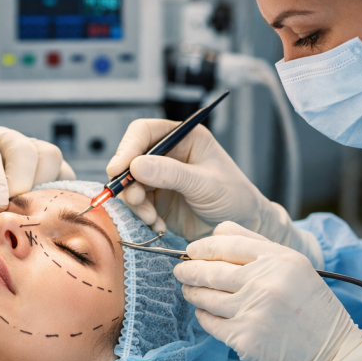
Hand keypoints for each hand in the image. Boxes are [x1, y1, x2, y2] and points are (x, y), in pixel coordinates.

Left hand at [0, 120, 75, 226]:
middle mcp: (3, 138)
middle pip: (26, 151)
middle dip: (20, 185)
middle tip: (6, 212)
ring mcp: (27, 149)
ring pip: (50, 158)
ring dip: (41, 188)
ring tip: (21, 212)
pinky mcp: (44, 166)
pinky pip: (64, 174)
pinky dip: (57, 193)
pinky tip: (40, 212)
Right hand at [107, 119, 320, 265]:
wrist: (242, 227)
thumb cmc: (235, 197)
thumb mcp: (206, 184)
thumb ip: (172, 174)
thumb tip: (136, 165)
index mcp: (183, 138)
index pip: (144, 132)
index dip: (128, 147)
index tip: (119, 168)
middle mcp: (168, 155)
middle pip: (130, 159)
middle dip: (128, 181)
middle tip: (135, 200)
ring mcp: (159, 178)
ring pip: (130, 184)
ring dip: (135, 203)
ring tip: (151, 218)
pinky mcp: (156, 200)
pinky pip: (136, 205)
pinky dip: (142, 217)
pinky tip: (158, 225)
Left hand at [176, 222, 361, 360]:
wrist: (334, 358)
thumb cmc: (314, 311)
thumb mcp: (296, 268)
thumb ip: (258, 246)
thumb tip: (218, 231)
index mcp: (281, 260)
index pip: (228, 244)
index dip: (203, 247)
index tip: (192, 251)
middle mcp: (265, 282)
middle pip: (211, 270)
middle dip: (189, 269)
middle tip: (181, 270)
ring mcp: (253, 311)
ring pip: (206, 296)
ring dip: (192, 292)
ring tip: (188, 290)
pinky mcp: (243, 338)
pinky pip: (210, 321)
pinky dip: (203, 315)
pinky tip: (205, 312)